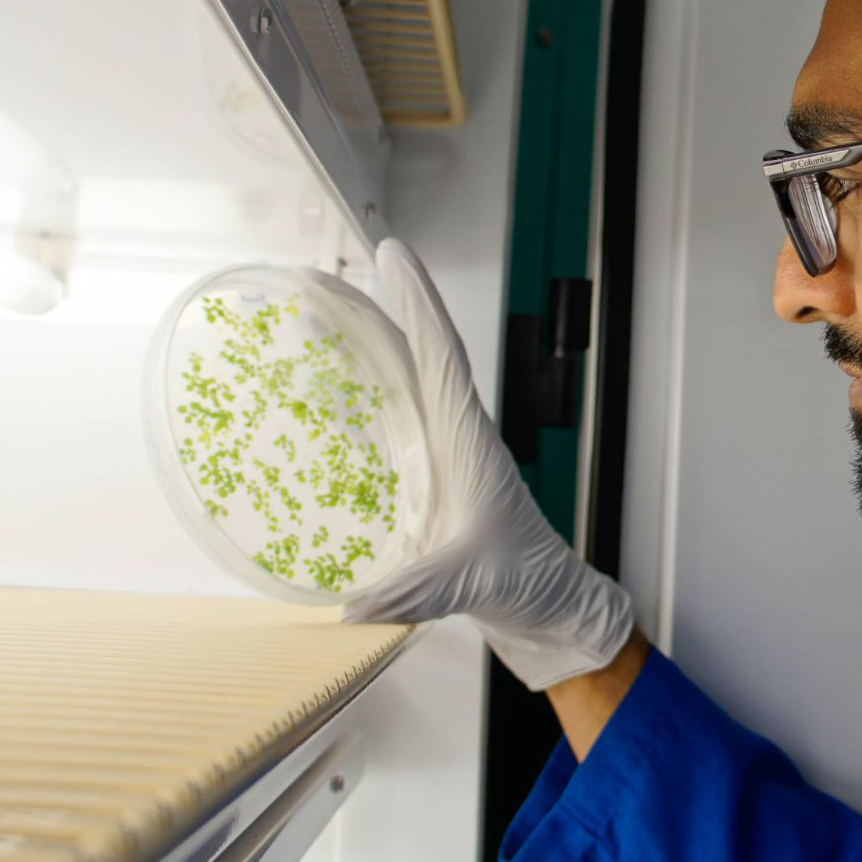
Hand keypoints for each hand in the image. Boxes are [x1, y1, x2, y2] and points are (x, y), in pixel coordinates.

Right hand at [341, 238, 633, 690]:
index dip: (418, 303)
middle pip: (412, 353)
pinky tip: (328, 386)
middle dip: (371, 310)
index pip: (442, 355)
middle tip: (318, 277)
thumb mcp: (471, 579)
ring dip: (364, 343)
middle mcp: (457, 432)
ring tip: (317, 311)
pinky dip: (362, 390)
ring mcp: (443, 449)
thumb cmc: (524, 578)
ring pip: (402, 378)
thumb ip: (415, 589)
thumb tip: (353, 604)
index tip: (393, 257)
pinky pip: (395, 415)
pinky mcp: (431, 472)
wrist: (544, 598)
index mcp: (471, 440)